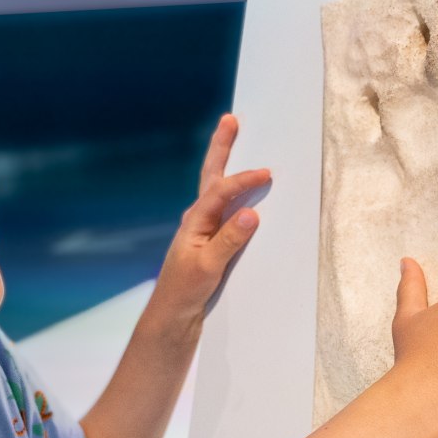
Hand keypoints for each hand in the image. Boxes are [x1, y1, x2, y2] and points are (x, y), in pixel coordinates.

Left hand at [150, 113, 271, 328]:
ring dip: (224, 164)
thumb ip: (228, 241)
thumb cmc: (184, 293)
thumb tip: (251, 213)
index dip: (244, 180)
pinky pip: (223, 208)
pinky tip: (241, 190)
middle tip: (230, 120)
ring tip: (233, 140)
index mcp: (194, 221)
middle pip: (211, 176)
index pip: (221, 191)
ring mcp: (201, 229)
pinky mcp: (210, 241)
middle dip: (221, 148)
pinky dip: (232, 191)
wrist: (171, 318)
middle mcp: (196, 219)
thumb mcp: (207, 267)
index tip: (267, 174)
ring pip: (215, 188)